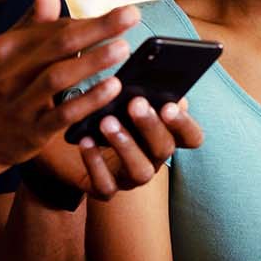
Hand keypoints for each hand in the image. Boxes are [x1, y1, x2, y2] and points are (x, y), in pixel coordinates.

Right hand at [0, 0, 138, 178]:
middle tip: (132, 15)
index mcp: (3, 49)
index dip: (87, 23)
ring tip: (124, 48)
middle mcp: (8, 73)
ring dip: (93, 61)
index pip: (51, 28)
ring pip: (58, 76)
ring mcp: (18, 104)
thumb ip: (28, 23)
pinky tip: (112, 88)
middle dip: (98, 27)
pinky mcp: (29, 133)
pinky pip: (62, 114)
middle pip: (58, 43)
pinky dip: (87, 100)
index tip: (119, 17)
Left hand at [69, 97, 202, 200]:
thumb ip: (141, 87)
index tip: (170, 105)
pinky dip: (95, 164)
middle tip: (136, 103)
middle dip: (151, 126)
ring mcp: (130, 177)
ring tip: (107, 121)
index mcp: (166, 134)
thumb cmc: (105, 110)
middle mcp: (153, 158)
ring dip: (126, 145)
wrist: (68, 139)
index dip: (184, 124)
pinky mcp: (105, 189)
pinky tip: (85, 141)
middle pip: (164, 149)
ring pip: (141, 171)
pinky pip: (105, 186)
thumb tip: (147, 71)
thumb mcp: (122, 95)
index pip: (191, 136)